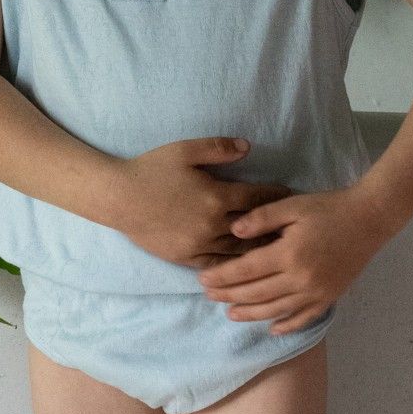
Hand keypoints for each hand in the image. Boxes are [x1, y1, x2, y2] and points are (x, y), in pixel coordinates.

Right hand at [114, 135, 295, 270]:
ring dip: (259, 250)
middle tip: (294, 228)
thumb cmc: (151, 169)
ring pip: (239, 252)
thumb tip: (248, 147)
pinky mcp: (186, 257)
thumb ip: (218, 148)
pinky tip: (246, 266)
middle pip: (254, 229)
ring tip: (277, 249)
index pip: (257, 199)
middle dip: (274, 226)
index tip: (291, 195)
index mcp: (216, 196)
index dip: (276, 196)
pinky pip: (216, 264)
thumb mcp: (185, 150)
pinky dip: (233, 265)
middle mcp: (212, 224)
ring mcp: (199, 244)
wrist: (118, 197)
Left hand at [196, 185, 388, 333]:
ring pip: (276, 310)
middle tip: (207, 295)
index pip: (246, 270)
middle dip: (229, 295)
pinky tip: (272, 329)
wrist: (370, 219)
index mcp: (289, 254)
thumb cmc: (329, 208)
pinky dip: (287, 326)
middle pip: (256, 293)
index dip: (222, 276)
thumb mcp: (293, 204)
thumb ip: (262, 217)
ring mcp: (316, 292)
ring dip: (250, 314)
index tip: (202, 279)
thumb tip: (233, 231)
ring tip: (230, 313)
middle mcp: (300, 279)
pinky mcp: (329, 297)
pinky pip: (303, 318)